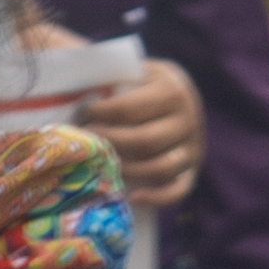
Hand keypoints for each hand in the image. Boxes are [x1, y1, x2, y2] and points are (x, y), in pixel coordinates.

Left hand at [77, 58, 201, 207]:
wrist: (178, 90)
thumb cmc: (142, 82)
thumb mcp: (133, 71)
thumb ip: (111, 81)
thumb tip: (74, 98)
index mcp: (171, 91)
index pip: (128, 109)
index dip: (97, 115)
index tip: (79, 116)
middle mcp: (188, 120)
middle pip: (144, 141)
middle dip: (108, 144)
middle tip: (83, 143)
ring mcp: (193, 147)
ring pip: (160, 168)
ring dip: (126, 170)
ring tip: (101, 164)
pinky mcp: (193, 168)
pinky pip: (179, 189)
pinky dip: (159, 198)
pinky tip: (134, 196)